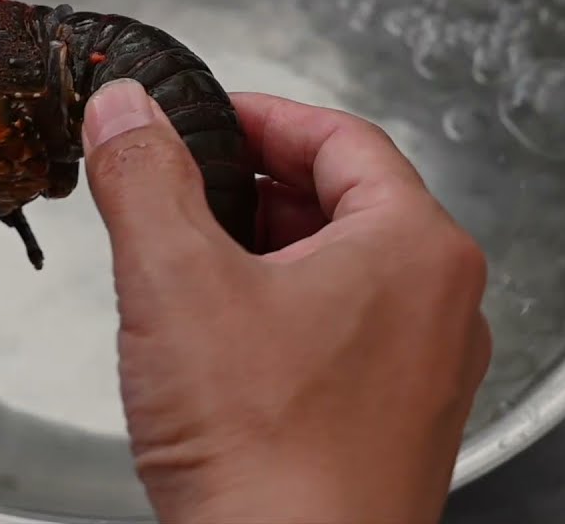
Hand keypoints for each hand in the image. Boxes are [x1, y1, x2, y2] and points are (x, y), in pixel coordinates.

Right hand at [81, 81, 491, 523]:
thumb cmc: (266, 456)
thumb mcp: (176, 283)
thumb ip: (145, 177)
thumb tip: (125, 110)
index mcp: (415, 248)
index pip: (341, 137)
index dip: (261, 117)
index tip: (204, 118)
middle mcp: (439, 305)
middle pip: (343, 201)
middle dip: (253, 186)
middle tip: (184, 190)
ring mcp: (423, 369)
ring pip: (340, 270)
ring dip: (264, 252)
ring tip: (191, 266)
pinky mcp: (392, 421)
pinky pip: (341, 334)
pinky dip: (282, 314)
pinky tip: (221, 343)